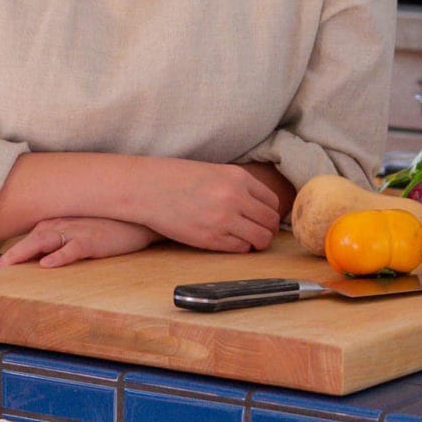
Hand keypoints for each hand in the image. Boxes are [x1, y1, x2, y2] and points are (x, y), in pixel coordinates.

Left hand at [0, 217, 157, 268]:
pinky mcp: (92, 240)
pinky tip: (47, 264)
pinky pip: (72, 249)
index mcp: (55, 223)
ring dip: (24, 253)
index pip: (27, 239)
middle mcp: (61, 224)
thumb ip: (56, 241)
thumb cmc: (104, 227)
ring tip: (8, 268)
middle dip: (10, 256)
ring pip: (44, 241)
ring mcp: (76, 231)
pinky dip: (59, 256)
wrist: (134, 219)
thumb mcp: (77, 230)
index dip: (11, 255)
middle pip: (30, 240)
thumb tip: (37, 261)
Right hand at [138, 159, 281, 252]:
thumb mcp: (215, 172)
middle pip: (271, 221)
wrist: (149, 188)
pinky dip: (240, 247)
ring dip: (257, 242)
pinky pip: (240, 248)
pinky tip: (230, 241)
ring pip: (261, 238)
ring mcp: (224, 219)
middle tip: (258, 232)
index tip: (263, 218)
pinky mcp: (211, 238)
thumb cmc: (178, 178)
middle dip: (268, 229)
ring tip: (247, 240)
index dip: (270, 212)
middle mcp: (235, 197)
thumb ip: (238, 186)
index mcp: (238, 177)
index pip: (272, 201)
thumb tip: (259, 206)